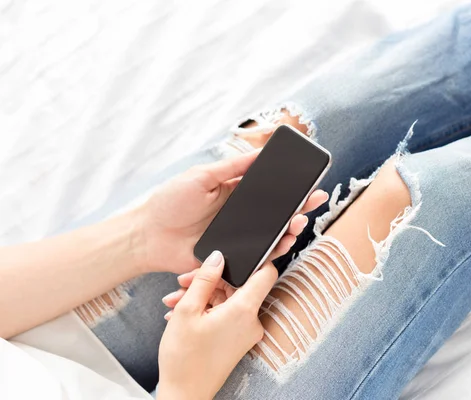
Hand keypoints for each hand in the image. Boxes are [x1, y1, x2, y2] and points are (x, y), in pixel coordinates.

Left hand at [136, 150, 327, 273]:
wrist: (147, 235)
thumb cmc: (169, 202)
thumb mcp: (201, 177)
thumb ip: (231, 168)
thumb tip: (259, 154)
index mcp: (234, 193)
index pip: (268, 189)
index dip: (289, 186)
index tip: (309, 179)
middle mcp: (240, 216)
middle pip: (276, 212)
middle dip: (299, 206)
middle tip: (316, 198)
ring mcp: (238, 237)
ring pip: (272, 235)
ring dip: (290, 228)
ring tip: (300, 221)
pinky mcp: (232, 257)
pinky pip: (257, 256)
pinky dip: (273, 251)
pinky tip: (284, 242)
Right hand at [157, 250, 275, 399]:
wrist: (184, 394)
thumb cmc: (184, 357)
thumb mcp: (188, 310)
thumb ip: (205, 279)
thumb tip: (218, 256)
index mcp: (245, 310)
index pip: (266, 272)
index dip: (253, 258)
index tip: (233, 254)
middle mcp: (252, 321)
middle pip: (239, 285)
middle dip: (210, 280)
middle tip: (184, 282)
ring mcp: (246, 332)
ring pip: (229, 300)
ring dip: (203, 296)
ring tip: (175, 301)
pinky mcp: (238, 340)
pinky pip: (227, 315)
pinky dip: (207, 310)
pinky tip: (182, 313)